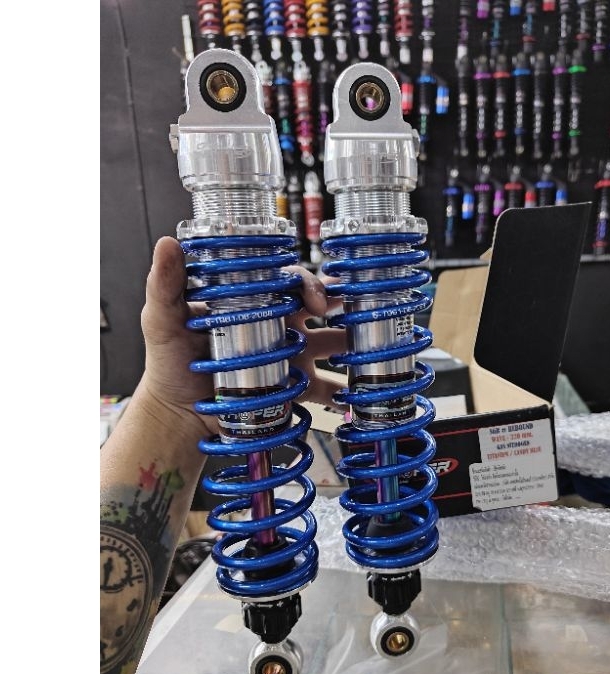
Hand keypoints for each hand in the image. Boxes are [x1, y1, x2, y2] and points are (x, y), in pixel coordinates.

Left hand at [139, 237, 345, 438]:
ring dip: (352, 346)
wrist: (176, 412)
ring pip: (330, 345)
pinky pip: (325, 389)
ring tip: (367, 351)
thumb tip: (168, 244)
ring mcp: (288, 357)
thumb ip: (165, 285)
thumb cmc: (168, 363)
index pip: (290, 282)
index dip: (309, 284)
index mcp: (254, 303)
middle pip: (321, 308)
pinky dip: (343, 392)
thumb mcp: (162, 319)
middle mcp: (277, 326)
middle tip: (362, 314)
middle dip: (345, 307)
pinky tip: (355, 394)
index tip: (317, 301)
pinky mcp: (291, 388)